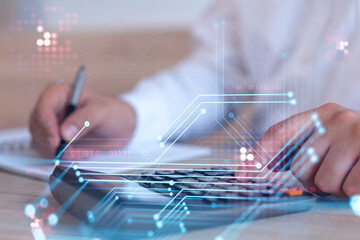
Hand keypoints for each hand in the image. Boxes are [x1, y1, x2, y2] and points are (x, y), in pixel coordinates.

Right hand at [29, 81, 135, 157]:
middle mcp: (52, 109)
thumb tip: (65, 132)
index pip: (44, 106)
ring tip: (77, 153)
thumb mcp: (102, 111)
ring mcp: (51, 126)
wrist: (120, 128)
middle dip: (50, 141)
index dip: (46, 124)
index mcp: (61, 93)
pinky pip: (48, 152)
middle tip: (66, 151)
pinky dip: (60, 157)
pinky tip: (76, 154)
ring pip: (40, 141)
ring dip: (55, 151)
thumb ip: (85, 119)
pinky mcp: (55, 141)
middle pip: (37, 126)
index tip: (56, 140)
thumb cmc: (112, 112)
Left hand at [236, 103, 359, 196]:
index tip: (242, 176)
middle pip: (299, 167)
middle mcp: (336, 118)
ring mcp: (357, 134)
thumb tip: (254, 166)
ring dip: (335, 187)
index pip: (277, 135)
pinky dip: (353, 191)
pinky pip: (350, 188)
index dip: (256, 156)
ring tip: (350, 173)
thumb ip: (299, 148)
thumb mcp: (328, 140)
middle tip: (332, 171)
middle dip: (312, 179)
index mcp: (319, 114)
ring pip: (324, 182)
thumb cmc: (356, 146)